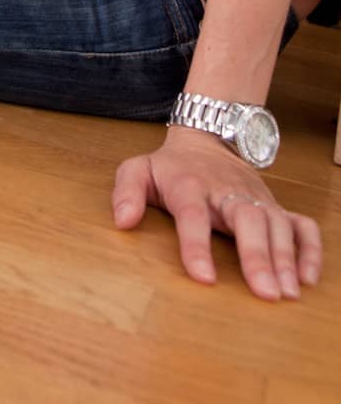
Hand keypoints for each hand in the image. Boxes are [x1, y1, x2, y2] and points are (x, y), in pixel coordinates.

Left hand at [112, 127, 321, 298]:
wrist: (206, 139)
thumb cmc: (171, 166)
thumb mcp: (138, 169)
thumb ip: (126, 192)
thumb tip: (123, 221)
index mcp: (189, 185)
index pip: (192, 215)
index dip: (196, 246)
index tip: (204, 279)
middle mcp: (227, 191)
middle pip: (246, 219)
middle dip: (257, 256)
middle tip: (266, 294)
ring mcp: (255, 197)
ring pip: (277, 223)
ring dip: (286, 258)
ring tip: (288, 293)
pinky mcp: (275, 204)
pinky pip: (302, 224)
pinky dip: (310, 249)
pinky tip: (309, 278)